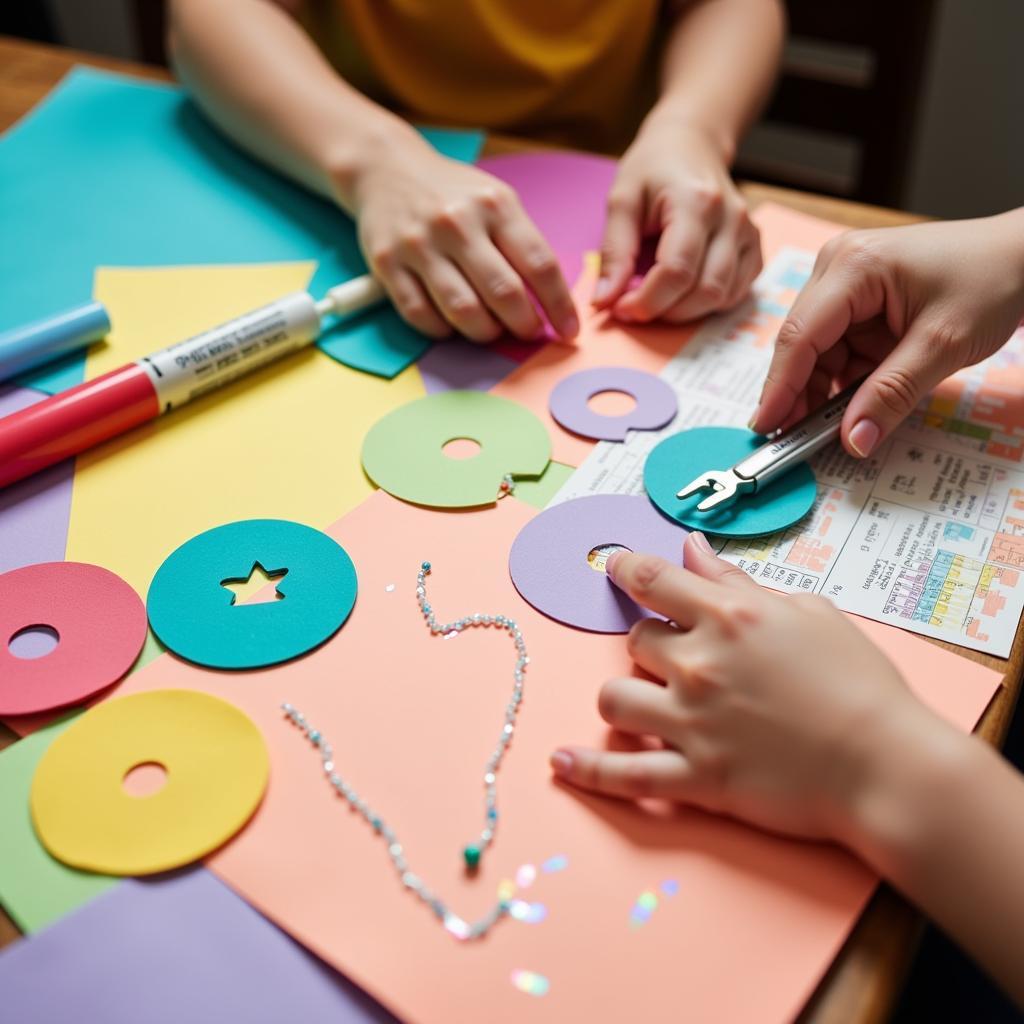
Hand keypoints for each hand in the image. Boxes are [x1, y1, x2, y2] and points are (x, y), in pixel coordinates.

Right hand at [350, 140, 578, 342]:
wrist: (386, 169)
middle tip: (528, 332)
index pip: (540, 265)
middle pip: (503, 293)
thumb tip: (549, 302)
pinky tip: (452, 325)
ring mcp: (420, 244)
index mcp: (495, 205)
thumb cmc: (453, 194)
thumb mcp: (497, 201)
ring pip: (463, 310)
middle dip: (523, 324)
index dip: (559, 305)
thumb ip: (522, 245)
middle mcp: (457, 223)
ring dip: (485, 332)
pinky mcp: (388, 263)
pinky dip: (442, 330)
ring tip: (491, 330)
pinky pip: (421, 315)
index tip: (568, 330)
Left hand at [550, 533, 953, 848]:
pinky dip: (587, 770)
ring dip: (625, 696)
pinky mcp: (696, 777)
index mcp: (729, 617)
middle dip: (650, 645)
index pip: (651, 579)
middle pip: (634, 641)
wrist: (889, 766)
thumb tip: (693, 548)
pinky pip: (623, 773)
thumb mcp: (809, 612)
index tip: (613, 566)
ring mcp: (692, 722)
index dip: (623, 569)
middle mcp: (700, 664)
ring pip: (614, 698)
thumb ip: (740, 581)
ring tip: (646, 703)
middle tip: (679, 657)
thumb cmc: (861, 686)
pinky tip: (560, 762)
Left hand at [593, 121, 761, 323]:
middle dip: (664, 311)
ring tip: (657, 298)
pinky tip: (683, 292)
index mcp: (697, 203)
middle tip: (634, 305)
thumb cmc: (653, 169)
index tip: (620, 309)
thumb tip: (604, 301)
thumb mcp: (622, 200)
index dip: (647, 301)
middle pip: (704, 291)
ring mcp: (749, 234)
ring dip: (685, 312)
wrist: (691, 144)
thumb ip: (613, 252)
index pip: (677, 271)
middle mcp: (732, 219)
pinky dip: (706, 305)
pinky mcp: (755, 249)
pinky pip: (735, 294)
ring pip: (722, 298)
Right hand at [751, 211, 1023, 456]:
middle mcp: (838, 268)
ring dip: (825, 390)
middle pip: (801, 343)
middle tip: (797, 440)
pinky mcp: (858, 300)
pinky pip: (838, 348)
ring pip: (817, 351)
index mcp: (853, 267)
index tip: (766, 427)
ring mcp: (846, 282)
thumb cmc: (992, 280)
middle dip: (800, 394)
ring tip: (833, 426)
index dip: (779, 387)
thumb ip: (892, 395)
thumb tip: (854, 440)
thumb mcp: (943, 344)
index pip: (800, 335)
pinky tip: (854, 401)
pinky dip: (844, 378)